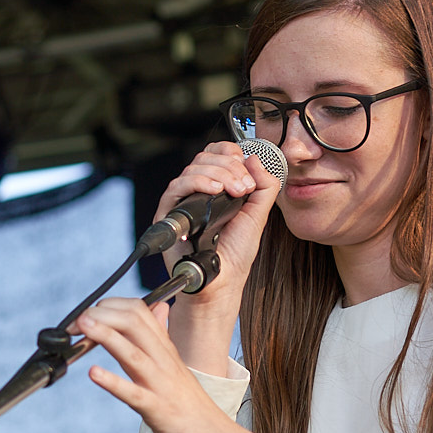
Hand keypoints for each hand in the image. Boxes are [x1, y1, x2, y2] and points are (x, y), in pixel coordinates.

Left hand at [74, 298, 245, 432]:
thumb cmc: (195, 410)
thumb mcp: (176, 367)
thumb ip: (162, 339)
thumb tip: (158, 308)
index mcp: (166, 351)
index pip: (140, 312)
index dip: (110, 306)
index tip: (89, 313)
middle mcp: (165, 363)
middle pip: (134, 323)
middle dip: (102, 315)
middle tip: (75, 322)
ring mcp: (163, 387)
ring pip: (133, 353)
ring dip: (105, 336)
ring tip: (82, 326)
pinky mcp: (160, 413)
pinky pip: (135, 394)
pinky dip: (113, 382)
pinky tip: (94, 373)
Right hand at [154, 143, 281, 349]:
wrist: (222, 279)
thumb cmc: (235, 253)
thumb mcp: (259, 213)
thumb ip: (264, 185)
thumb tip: (255, 158)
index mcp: (216, 188)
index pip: (217, 154)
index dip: (232, 153)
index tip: (248, 170)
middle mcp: (197, 191)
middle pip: (206, 157)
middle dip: (230, 166)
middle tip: (245, 186)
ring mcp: (182, 201)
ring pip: (193, 167)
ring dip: (219, 173)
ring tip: (236, 191)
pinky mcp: (168, 213)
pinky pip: (177, 186)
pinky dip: (198, 182)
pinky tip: (216, 191)